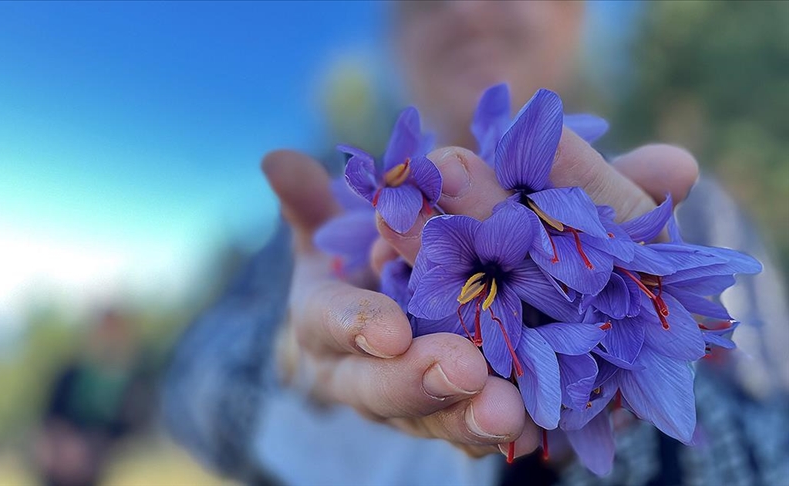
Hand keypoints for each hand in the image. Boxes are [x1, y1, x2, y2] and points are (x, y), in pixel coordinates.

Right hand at [262, 131, 698, 458]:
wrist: (383, 306)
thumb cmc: (358, 259)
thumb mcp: (329, 227)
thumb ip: (308, 199)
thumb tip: (276, 160)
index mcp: (321, 321)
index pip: (326, 322)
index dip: (355, 325)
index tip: (391, 329)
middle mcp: (353, 372)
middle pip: (377, 386)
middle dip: (417, 379)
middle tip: (464, 369)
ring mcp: (401, 405)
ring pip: (428, 420)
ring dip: (465, 418)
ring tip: (506, 412)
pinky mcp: (444, 421)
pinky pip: (468, 435)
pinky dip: (499, 436)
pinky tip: (531, 432)